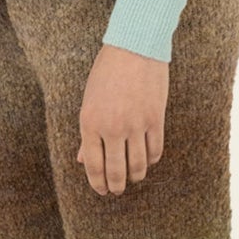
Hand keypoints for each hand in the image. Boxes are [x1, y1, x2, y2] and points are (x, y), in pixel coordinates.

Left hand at [76, 43, 167, 194]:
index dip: (97, 183)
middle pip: (116, 170)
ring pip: (138, 165)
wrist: (134, 47)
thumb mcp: (89, 100)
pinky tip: (147, 160)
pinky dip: (151, 160)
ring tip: (133, 178)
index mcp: (90, 122)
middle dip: (116, 185)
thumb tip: (83, 160)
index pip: (93, 165)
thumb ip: (88, 132)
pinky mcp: (155, 119)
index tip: (102, 191)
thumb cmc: (107, 72)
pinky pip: (155, 150)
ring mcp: (135, 124)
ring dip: (135, 176)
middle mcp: (112, 127)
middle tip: (117, 190)